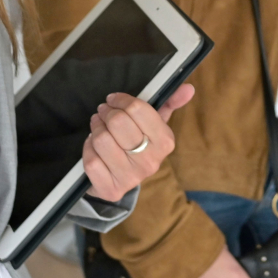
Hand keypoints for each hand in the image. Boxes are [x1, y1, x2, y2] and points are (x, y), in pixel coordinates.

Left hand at [81, 87, 193, 202]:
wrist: (123, 179)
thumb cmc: (140, 144)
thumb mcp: (155, 124)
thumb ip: (170, 103)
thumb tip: (189, 88)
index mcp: (165, 142)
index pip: (137, 108)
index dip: (121, 100)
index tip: (113, 99)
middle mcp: (151, 161)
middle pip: (118, 122)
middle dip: (106, 112)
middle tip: (103, 111)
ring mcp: (131, 178)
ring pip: (101, 140)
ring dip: (95, 128)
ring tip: (98, 126)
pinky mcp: (111, 190)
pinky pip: (91, 161)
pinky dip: (88, 149)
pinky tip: (94, 146)